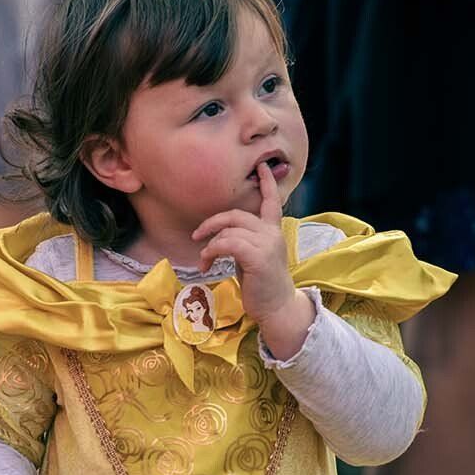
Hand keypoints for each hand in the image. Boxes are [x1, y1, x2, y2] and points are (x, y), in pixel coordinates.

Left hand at [193, 162, 313, 358]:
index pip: (271, 202)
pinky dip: (212, 251)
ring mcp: (266, 244)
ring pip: (229, 231)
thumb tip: (220, 237)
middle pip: (236, 215)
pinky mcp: (257, 257)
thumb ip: (243, 241)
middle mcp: (272, 234)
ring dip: (210, 245)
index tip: (261, 166)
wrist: (276, 308)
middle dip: (212, 223)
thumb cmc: (262, 286)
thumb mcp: (253, 258)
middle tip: (197, 235)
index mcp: (273, 232)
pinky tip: (207, 264)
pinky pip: (227, 244)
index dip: (266, 183)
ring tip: (204, 261)